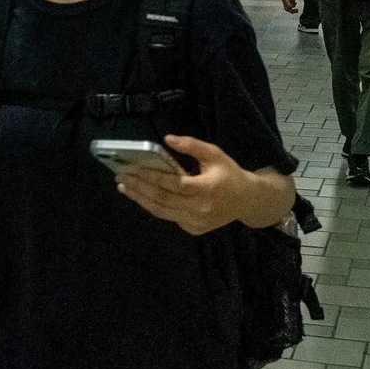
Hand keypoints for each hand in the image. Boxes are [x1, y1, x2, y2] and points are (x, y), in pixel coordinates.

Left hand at [116, 135, 258, 235]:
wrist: (248, 201)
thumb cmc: (229, 174)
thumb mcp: (215, 154)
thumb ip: (192, 145)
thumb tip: (167, 138)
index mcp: (206, 189)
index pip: (172, 184)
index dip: (150, 177)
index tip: (131, 169)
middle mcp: (200, 209)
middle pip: (162, 199)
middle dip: (139, 188)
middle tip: (121, 177)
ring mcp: (196, 222)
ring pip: (162, 212)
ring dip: (140, 199)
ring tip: (124, 187)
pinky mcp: (193, 229)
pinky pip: (169, 217)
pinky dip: (153, 206)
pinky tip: (141, 196)